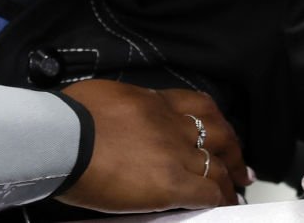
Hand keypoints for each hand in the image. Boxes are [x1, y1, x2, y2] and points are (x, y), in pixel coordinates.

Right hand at [57, 80, 249, 212]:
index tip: (220, 130)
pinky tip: (221, 205)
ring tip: (236, 190)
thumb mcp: (103, 98)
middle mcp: (171, 124)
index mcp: (154, 101)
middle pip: (217, 133)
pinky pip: (206, 192)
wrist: (63, 137)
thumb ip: (122, 108)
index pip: (197, 105)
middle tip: (239, 163)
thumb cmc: (68, 118)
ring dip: (229, 179)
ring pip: (217, 166)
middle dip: (233, 149)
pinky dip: (218, 199)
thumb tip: (118, 117)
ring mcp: (175, 153)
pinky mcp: (170, 184)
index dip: (215, 120)